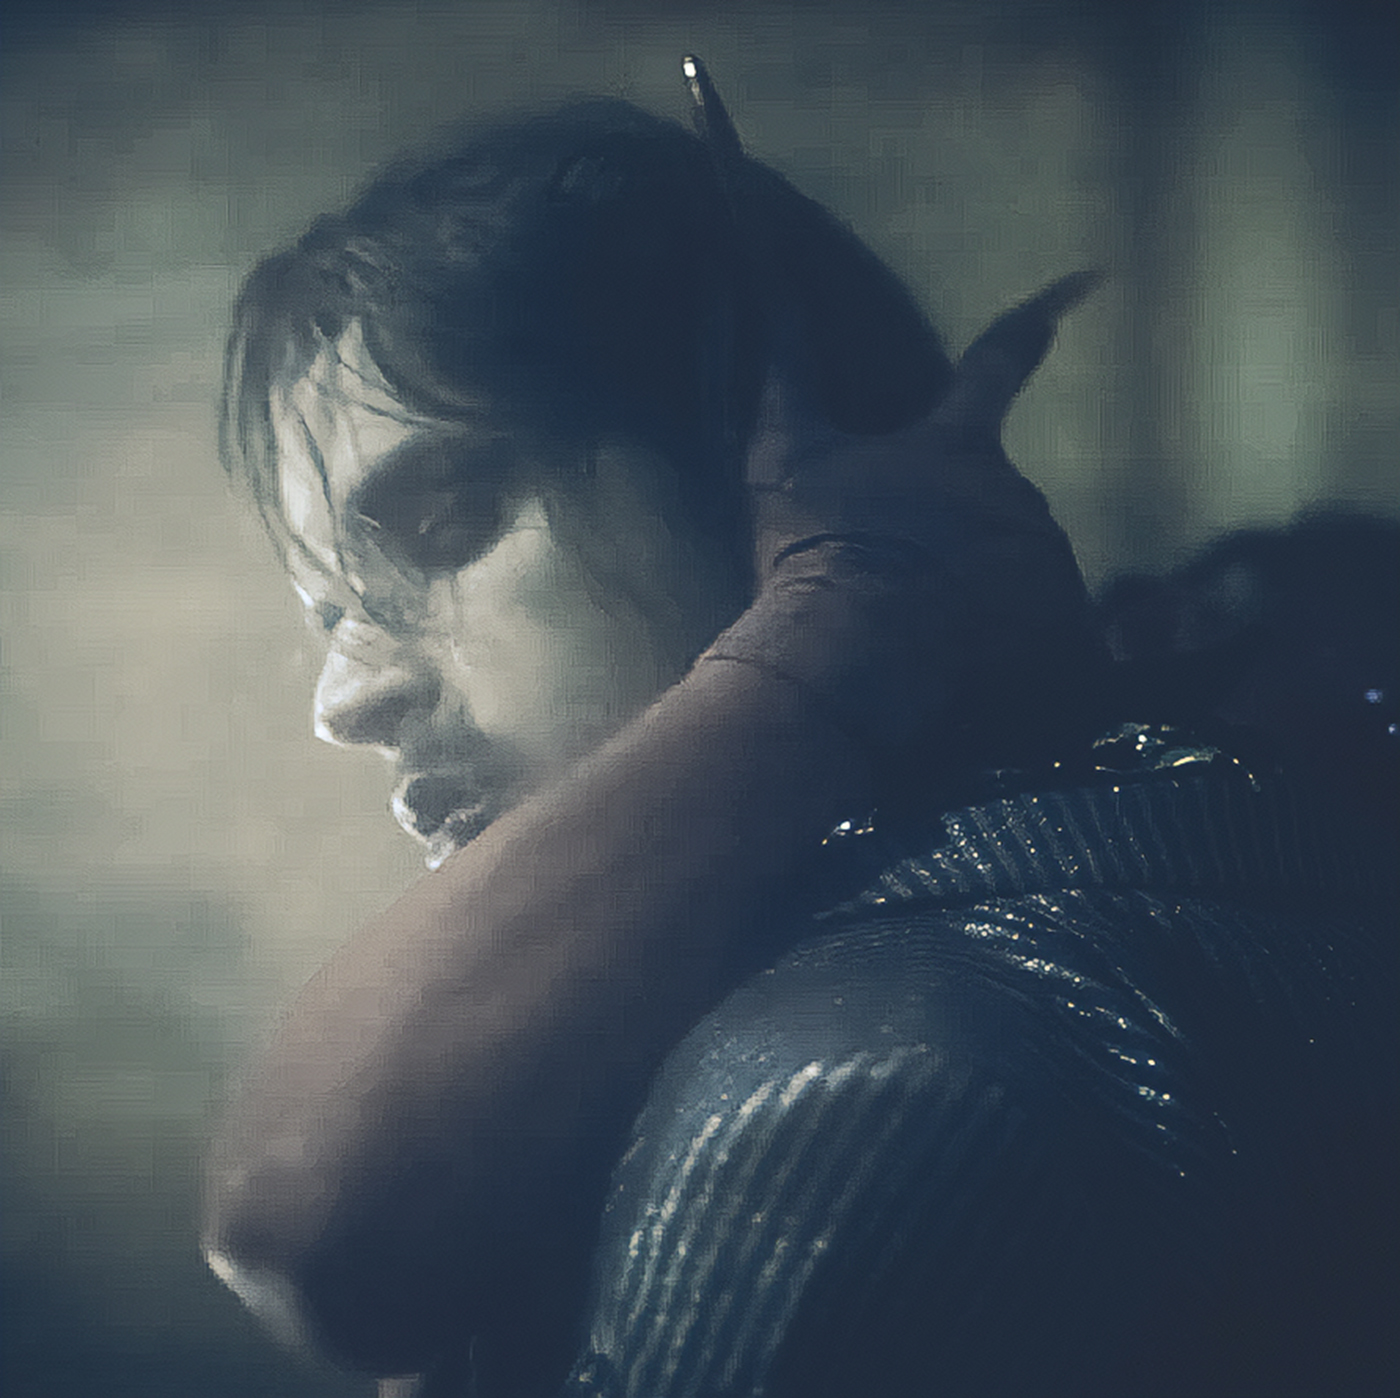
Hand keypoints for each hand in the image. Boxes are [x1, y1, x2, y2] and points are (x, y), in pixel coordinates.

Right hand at [705, 272, 1106, 782]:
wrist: (851, 660)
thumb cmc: (816, 553)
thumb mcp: (784, 460)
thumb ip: (784, 376)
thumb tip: (768, 290)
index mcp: (959, 447)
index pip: (1000, 363)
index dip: (1039, 320)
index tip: (1090, 278)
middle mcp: (1019, 499)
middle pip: (1001, 502)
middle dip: (960, 533)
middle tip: (899, 583)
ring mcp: (1048, 570)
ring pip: (1021, 573)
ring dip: (982, 594)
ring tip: (918, 641)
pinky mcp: (1065, 639)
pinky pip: (1047, 639)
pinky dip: (1011, 651)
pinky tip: (962, 676)